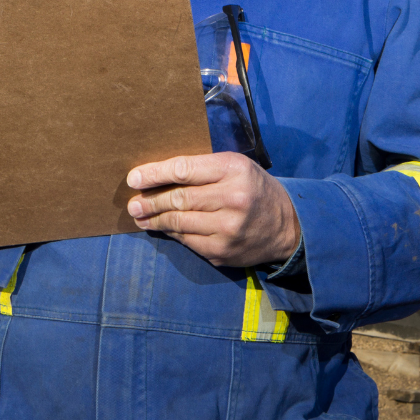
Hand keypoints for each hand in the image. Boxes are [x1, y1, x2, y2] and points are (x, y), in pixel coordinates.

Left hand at [126, 151, 300, 267]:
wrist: (287, 226)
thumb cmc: (255, 189)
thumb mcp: (237, 168)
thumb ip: (203, 169)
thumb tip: (158, 177)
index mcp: (234, 170)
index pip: (184, 170)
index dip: (155, 174)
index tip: (134, 178)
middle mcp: (232, 199)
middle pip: (178, 199)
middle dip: (150, 201)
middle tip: (132, 204)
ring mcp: (227, 229)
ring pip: (178, 222)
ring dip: (155, 219)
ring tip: (140, 216)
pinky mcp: (222, 251)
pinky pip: (187, 240)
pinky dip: (172, 232)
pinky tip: (163, 227)